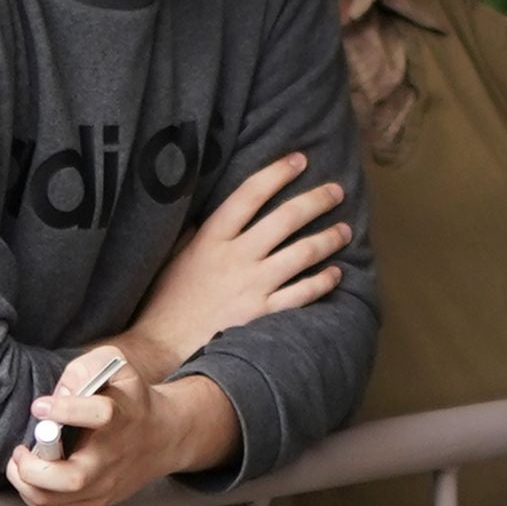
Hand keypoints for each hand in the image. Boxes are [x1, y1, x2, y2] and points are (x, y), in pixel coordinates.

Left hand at [7, 352, 216, 505]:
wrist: (164, 437)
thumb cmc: (131, 400)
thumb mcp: (116, 367)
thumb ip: (85, 369)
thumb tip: (58, 394)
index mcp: (121, 417)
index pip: (99, 414)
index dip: (64, 409)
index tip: (40, 406)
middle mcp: (112, 457)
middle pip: (73, 478)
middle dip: (33, 466)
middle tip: (23, 448)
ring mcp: (105, 485)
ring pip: (54, 500)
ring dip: (24, 482)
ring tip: (22, 461)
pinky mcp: (97, 501)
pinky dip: (32, 494)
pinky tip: (32, 475)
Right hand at [125, 151, 349, 374]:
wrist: (162, 345)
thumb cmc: (166, 299)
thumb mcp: (176, 254)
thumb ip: (197, 231)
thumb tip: (211, 208)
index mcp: (212, 237)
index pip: (249, 194)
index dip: (277, 173)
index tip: (300, 160)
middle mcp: (236, 257)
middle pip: (285, 219)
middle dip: (316, 201)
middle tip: (337, 191)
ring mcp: (252, 286)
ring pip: (302, 253)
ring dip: (328, 239)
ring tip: (345, 230)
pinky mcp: (262, 314)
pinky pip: (302, 294)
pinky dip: (322, 282)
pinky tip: (335, 273)